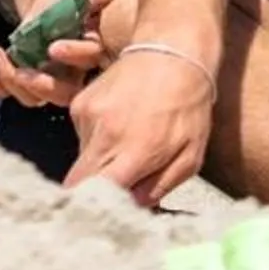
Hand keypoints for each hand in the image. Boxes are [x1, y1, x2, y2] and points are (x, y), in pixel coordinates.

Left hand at [0, 0, 107, 108]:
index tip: (53, 47)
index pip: (89, 62)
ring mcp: (45, 80)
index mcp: (91, 52)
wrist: (52, 1)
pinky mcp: (22, 79)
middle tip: (20, 72)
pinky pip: (5, 91)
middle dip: (41, 86)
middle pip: (62, 94)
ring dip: (9, 79)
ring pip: (31, 97)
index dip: (74, 56)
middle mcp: (72, 75)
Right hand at [64, 43, 216, 208]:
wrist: (171, 51)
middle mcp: (103, 134)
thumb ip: (158, 186)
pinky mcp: (79, 102)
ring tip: (128, 142)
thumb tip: (131, 206)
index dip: (94, 210)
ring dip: (100, 161)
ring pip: (82, 157)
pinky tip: (120, 124)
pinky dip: (97, 138)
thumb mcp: (190, 157)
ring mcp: (87, 116)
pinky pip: (82, 134)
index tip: (100, 218)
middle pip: (78, 181)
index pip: (95, 194)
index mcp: (133, 151)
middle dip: (91, 192)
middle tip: (112, 191)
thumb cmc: (188, 106)